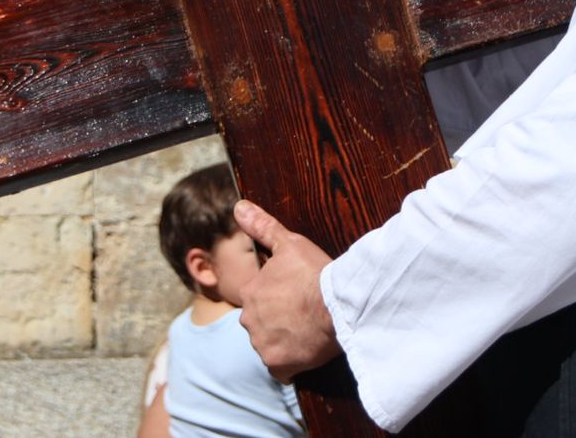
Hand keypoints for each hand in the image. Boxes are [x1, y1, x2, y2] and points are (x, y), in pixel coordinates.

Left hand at [235, 199, 341, 381]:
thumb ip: (262, 227)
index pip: (258, 298)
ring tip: (306, 331)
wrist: (337, 305)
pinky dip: (289, 363)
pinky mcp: (278, 364)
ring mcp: (262, 344)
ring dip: (283, 341)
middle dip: (277, 320)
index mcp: (250, 291)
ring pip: (268, 344)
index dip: (278, 297)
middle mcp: (249, 320)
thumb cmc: (315, 272)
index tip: (296, 295)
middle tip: (302, 314)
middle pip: (261, 322)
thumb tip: (238, 207)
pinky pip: (279, 368)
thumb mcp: (289, 243)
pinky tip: (305, 351)